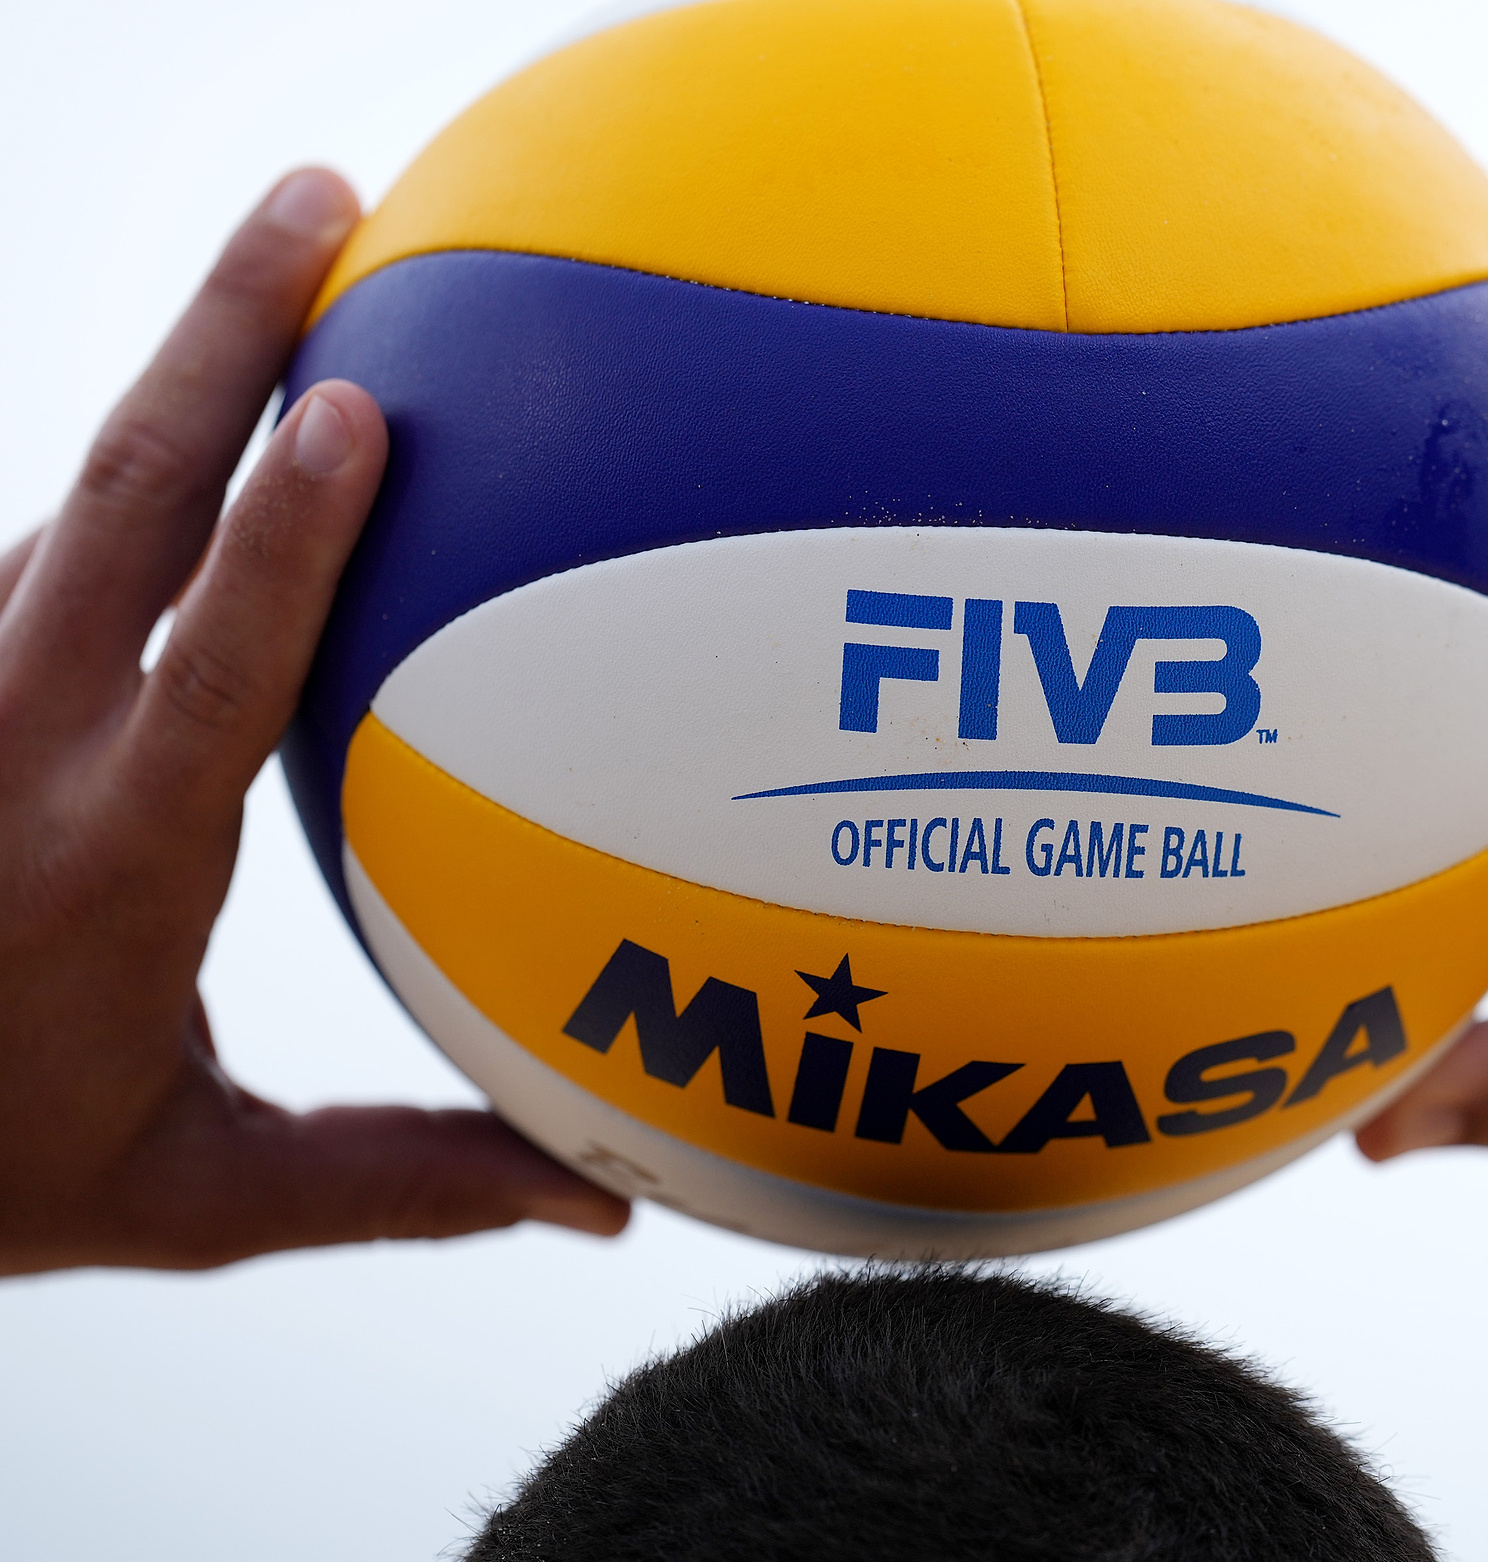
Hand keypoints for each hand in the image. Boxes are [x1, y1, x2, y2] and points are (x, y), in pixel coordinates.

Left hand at [0, 170, 628, 1275]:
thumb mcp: (198, 1193)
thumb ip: (406, 1184)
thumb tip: (602, 1205)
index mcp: (115, 854)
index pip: (212, 666)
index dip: (288, 534)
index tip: (356, 405)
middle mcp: (25, 737)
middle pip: (126, 494)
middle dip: (225, 329)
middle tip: (321, 201)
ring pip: (84, 487)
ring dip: (185, 359)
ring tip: (290, 246)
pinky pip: (42, 536)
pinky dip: (141, 458)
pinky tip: (212, 404)